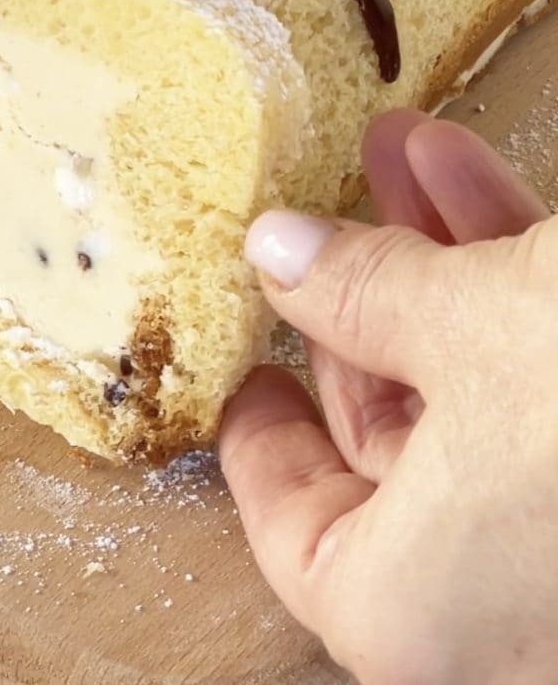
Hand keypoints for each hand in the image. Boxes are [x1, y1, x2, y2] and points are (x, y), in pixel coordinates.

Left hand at [221, 111, 557, 684]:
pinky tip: (471, 175)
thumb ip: (363, 294)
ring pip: (474, 394)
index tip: (246, 373)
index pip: (293, 529)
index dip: (259, 443)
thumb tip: (276, 253)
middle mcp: (499, 611)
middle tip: (327, 210)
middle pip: (386, 439)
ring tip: (398, 153)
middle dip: (361, 298)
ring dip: (433, 262)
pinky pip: (552, 388)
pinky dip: (513, 284)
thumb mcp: (482, 325)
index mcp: (416, 619)